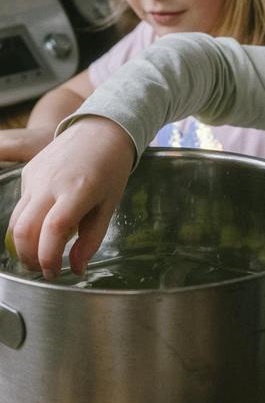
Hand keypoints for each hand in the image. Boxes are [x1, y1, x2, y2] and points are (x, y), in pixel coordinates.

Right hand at [7, 117, 134, 278]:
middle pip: (24, 230)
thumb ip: (92, 239)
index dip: (49, 257)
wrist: (100, 129)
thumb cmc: (111, 168)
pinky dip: (27, 223)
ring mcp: (36, 176)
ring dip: (23, 244)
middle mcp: (51, 183)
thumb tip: (77, 269)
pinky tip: (44, 225)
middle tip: (44, 270)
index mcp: (78, 190)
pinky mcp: (28, 172)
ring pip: (16, 220)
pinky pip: (21, 205)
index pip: (53, 230)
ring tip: (41, 255)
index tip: (55, 273)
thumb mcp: (109, 205)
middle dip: (29, 258)